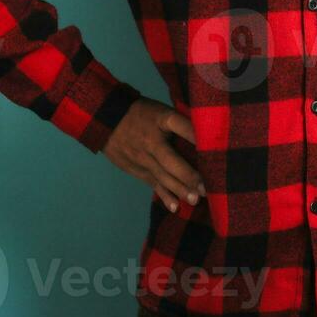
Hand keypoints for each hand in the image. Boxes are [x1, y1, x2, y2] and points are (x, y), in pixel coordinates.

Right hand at [102, 96, 204, 212]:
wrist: (106, 119)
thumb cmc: (143, 113)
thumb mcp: (160, 110)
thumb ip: (180, 122)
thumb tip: (207, 134)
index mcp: (160, 118)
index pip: (179, 124)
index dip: (193, 134)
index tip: (210, 146)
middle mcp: (151, 140)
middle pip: (170, 159)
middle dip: (187, 175)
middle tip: (205, 189)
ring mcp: (142, 157)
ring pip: (162, 175)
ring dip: (179, 189)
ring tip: (195, 200)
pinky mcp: (136, 169)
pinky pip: (152, 183)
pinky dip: (164, 195)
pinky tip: (175, 206)